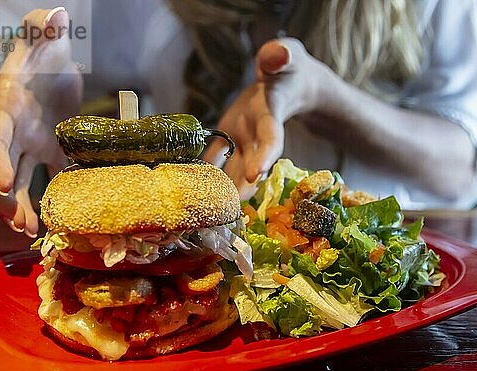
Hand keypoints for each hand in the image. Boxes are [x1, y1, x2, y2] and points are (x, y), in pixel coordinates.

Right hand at [0, 7, 82, 236]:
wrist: (56, 64)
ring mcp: (32, 146)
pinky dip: (55, 199)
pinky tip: (64, 219)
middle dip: (5, 199)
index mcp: (6, 108)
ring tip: (34, 232)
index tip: (0, 183)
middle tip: (20, 223)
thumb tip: (54, 16)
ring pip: (20, 183)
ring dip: (24, 208)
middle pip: (1, 171)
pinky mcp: (53, 153)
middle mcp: (15, 132)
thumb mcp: (44, 34)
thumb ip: (44, 26)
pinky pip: (51, 180)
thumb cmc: (44, 49)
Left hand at [203, 37, 320, 197]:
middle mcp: (257, 134)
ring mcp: (243, 140)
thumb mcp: (286, 56)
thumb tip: (277, 56)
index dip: (265, 156)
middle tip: (227, 209)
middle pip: (250, 164)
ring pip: (233, 168)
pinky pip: (216, 157)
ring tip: (210, 210)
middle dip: (240, 186)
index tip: (254, 175)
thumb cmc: (285, 67)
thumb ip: (280, 55)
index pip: (271, 138)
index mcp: (271, 115)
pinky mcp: (229, 138)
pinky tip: (190, 184)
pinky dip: (206, 169)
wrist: (286, 85)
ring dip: (224, 187)